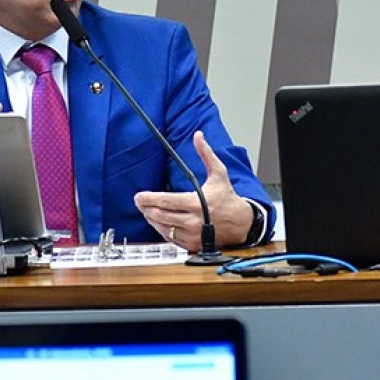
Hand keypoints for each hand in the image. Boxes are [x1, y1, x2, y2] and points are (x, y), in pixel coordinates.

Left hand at [134, 131, 254, 248]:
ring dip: (151, 219)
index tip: (139, 196)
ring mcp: (192, 234)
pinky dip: (162, 229)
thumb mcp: (219, 173)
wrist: (241, 222)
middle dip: (146, 208)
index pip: (166, 202)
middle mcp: (193, 220)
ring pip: (163, 228)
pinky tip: (158, 222)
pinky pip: (170, 238)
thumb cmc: (228, 197)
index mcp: (197, 203)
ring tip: (147, 211)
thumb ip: (206, 154)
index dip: (149, 199)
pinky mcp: (192, 244)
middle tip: (139, 202)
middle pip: (160, 216)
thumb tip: (198, 136)